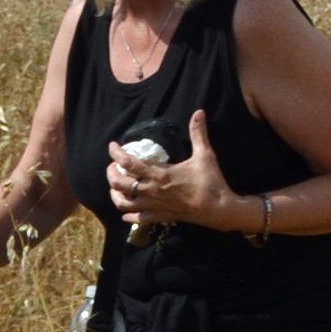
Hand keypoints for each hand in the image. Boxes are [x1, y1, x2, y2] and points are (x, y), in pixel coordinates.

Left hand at [105, 112, 226, 232]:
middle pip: (119, 183)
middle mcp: (151, 190)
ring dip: (115, 194)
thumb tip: (199, 113)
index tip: (113, 146)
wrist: (219, 209)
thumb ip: (198, 134)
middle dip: (111, 173)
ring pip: (123, 203)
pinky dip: (129, 215)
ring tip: (116, 188)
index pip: (128, 162)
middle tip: (113, 166)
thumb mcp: (205, 155)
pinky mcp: (160, 216)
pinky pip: (137, 219)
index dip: (116, 153)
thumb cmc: (211, 182)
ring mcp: (154, 205)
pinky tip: (127, 212)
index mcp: (159, 174)